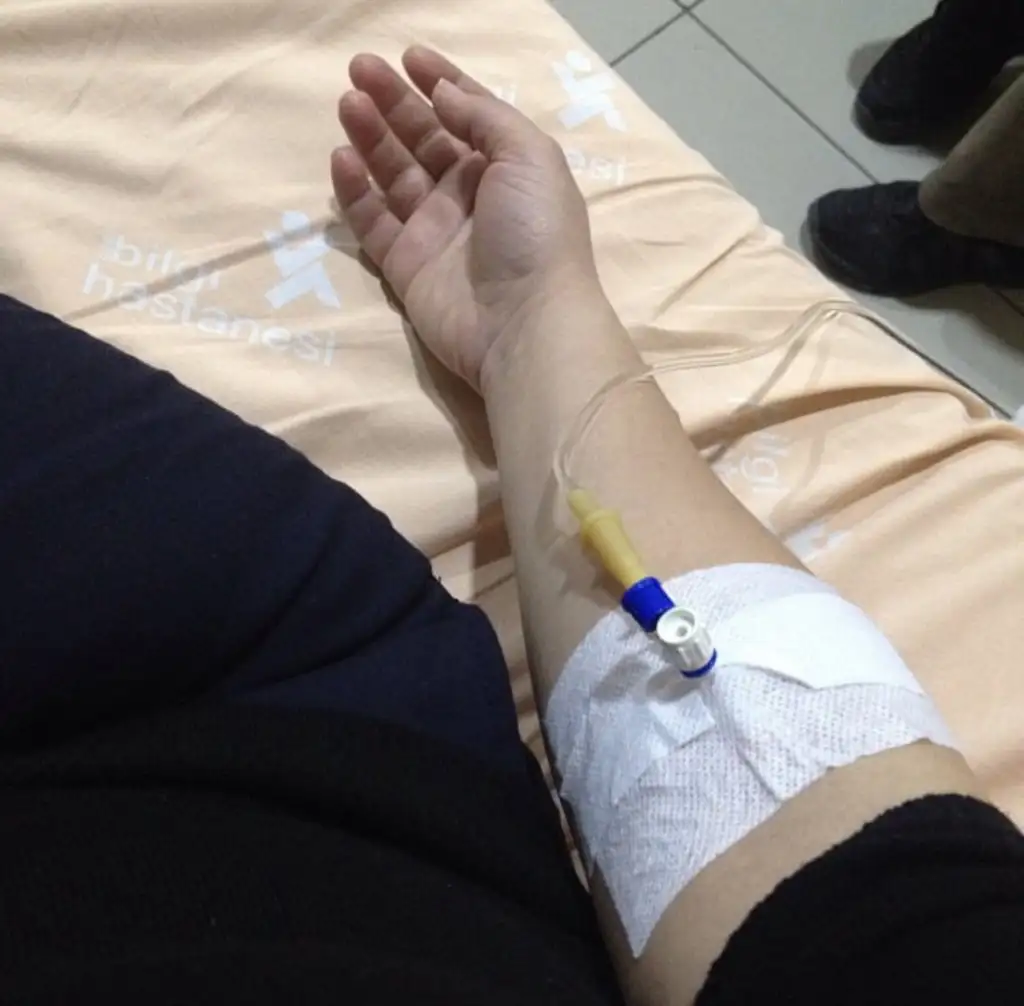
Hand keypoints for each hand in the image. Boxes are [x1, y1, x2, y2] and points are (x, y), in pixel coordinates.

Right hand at [332, 47, 599, 390]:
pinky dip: (356, 192)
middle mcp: (469, 197)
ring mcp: (435, 233)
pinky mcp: (406, 266)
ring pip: (394, 175)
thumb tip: (444, 93)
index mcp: (506, 169)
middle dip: (393, 102)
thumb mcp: (530, 155)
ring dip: (371, 137)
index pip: (468, 116)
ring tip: (347, 103)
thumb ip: (485, 117)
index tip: (408, 56)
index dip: (440, 84)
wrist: (524, 323)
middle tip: (359, 69)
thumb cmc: (536, 232)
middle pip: (424, 140)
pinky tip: (342, 158)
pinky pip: (374, 222)